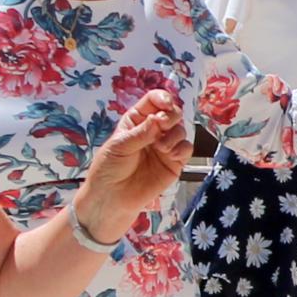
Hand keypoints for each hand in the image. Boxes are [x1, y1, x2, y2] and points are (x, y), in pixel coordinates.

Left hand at [75, 90, 192, 233]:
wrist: (113, 198)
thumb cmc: (109, 168)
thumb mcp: (120, 146)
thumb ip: (141, 132)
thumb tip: (159, 119)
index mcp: (137, 120)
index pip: (154, 101)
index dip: (163, 98)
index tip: (165, 104)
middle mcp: (153, 131)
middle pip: (172, 112)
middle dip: (172, 115)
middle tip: (163, 125)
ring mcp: (165, 146)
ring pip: (181, 130)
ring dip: (174, 135)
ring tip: (161, 148)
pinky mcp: (174, 162)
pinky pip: (186, 149)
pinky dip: (181, 149)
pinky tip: (169, 155)